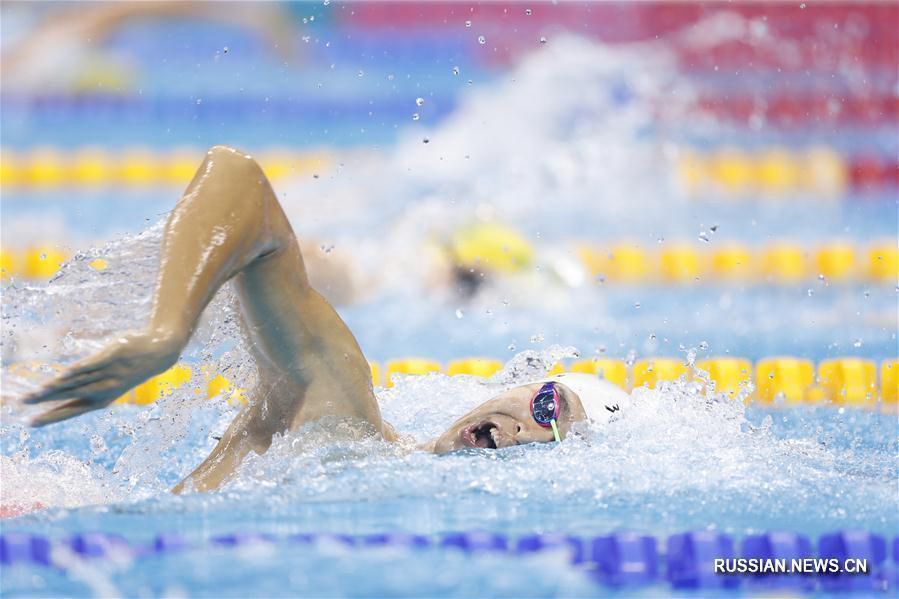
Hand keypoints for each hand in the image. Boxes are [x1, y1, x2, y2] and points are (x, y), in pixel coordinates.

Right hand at [23, 330, 182, 426]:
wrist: (158, 352)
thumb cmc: (128, 368)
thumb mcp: (108, 380)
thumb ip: (86, 383)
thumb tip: (61, 382)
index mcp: (102, 399)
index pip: (72, 410)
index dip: (51, 416)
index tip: (30, 423)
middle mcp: (104, 388)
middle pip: (69, 395)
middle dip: (45, 401)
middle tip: (23, 404)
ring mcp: (109, 372)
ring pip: (78, 382)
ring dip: (56, 388)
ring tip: (36, 392)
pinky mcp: (113, 355)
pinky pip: (94, 364)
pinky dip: (79, 370)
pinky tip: (64, 375)